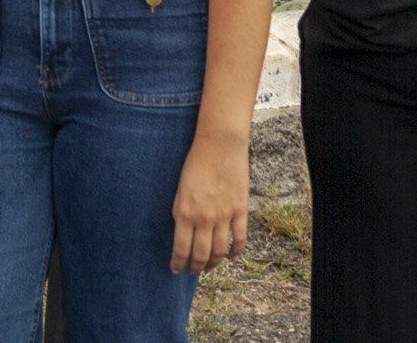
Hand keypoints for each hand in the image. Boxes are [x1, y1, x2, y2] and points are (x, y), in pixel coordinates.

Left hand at [169, 132, 249, 272]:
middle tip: (192, 270)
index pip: (181, 248)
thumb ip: (180, 211)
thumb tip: (181, 232)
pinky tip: (232, 258)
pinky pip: (239, 238)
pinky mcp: (240, 210)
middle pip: (201, 254)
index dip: (178, 263)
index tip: (176, 269)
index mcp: (186, 212)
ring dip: (214, 263)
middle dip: (195, 267)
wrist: (219, 146)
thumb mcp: (180, 189)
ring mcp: (224, 216)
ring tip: (209, 266)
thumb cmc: (195, 164)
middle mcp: (205, 218)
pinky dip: (236, 252)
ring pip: (219, 251)